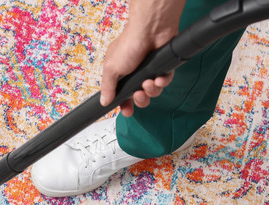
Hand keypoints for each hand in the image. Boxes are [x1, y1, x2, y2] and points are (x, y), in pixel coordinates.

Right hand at [99, 0, 185, 116]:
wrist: (150, 30)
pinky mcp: (163, 68)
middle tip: (139, 95)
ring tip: (148, 82)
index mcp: (121, 74)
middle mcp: (136, 74)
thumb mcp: (111, 68)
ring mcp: (150, 71)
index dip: (125, 105)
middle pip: (140, 98)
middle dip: (140, 100)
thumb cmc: (129, 44)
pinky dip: (162, 82)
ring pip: (153, 92)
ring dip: (151, 90)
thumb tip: (104, 101)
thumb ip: (108, 87)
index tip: (126, 111)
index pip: (123, 95)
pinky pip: (164, 83)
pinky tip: (158, 77)